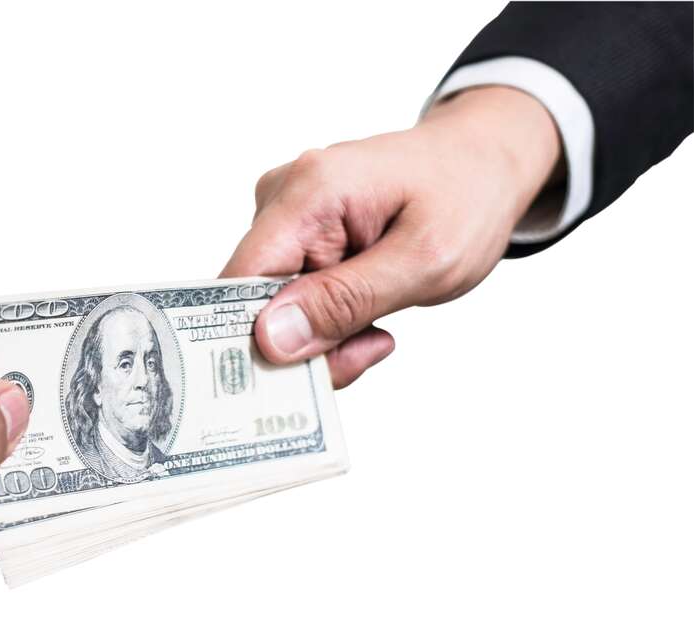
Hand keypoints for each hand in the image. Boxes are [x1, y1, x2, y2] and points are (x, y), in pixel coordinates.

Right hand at [222, 87, 560, 386]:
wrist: (484, 163)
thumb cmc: (466, 197)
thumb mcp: (424, 261)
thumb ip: (345, 301)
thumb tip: (270, 339)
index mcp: (308, 192)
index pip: (240, 279)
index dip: (253, 338)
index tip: (302, 377)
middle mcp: (282, 198)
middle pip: (255, 301)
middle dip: (307, 344)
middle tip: (369, 349)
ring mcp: (286, 217)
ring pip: (275, 308)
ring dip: (324, 336)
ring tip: (379, 327)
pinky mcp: (296, 236)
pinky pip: (292, 298)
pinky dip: (329, 321)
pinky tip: (369, 312)